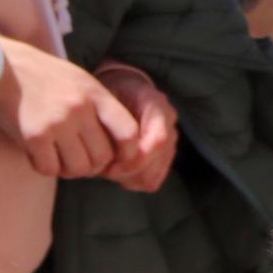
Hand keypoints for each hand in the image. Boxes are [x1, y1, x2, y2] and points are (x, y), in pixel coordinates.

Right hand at [0, 37, 135, 182]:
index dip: (128, 153)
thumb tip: (116, 143)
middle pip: (103, 157)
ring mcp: (57, 124)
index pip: (129, 133)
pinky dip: (45, 167)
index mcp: (95, 93)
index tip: (117, 159)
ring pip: (78, 168)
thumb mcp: (77, 79)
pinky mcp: (34, 137)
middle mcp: (80, 109)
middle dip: (93, 165)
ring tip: (58, 157)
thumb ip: (97, 106)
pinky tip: (38, 154)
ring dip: (69, 169)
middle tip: (78, 159)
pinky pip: (50, 169)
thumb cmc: (38, 74)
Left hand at [96, 61, 182, 192]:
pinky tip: (118, 170)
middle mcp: (169, 126)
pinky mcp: (163, 159)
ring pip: (152, 177)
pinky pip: (150, 182)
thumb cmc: (112, 93)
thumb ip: (112, 118)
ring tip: (109, 167)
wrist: (123, 90)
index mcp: (158, 106)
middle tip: (103, 168)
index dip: (135, 159)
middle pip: (155, 164)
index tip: (110, 165)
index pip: (159, 141)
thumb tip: (109, 148)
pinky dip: (132, 181)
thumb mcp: (108, 95)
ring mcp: (169, 144)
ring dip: (128, 177)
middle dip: (126, 172)